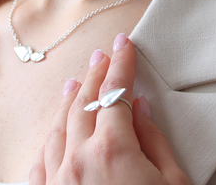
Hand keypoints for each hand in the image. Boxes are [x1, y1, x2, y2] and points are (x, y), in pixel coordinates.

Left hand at [29, 34, 189, 184]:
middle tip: (102, 57)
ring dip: (70, 101)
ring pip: (59, 126)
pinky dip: (51, 140)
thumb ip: (152, 140)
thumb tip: (137, 106)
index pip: (114, 92)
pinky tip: (54, 132)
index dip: (121, 64)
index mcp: (111, 150)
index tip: (123, 44)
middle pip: (84, 102)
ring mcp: (57, 180)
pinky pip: (42, 161)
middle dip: (96, 75)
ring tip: (78, 82)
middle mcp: (77, 159)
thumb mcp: (173, 184)